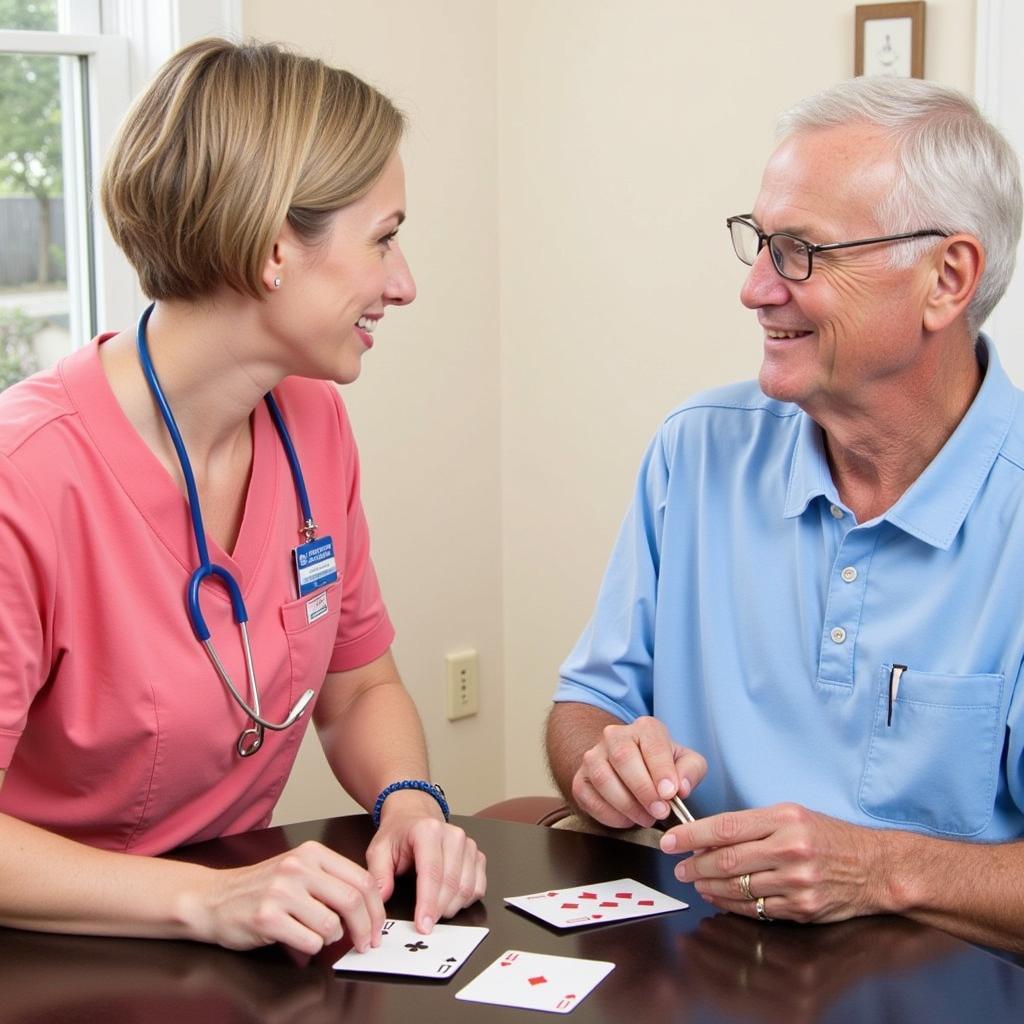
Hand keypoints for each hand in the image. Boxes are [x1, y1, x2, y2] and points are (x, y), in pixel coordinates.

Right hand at [186, 841, 385, 953]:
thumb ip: (331, 880)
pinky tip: (300, 940)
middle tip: (366, 943)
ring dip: (332, 939)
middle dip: (366, 928)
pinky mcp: (267, 917)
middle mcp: (298, 867)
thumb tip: (369, 906)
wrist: (214, 898)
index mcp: (312, 853)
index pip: (361, 879)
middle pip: (352, 900)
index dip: (376, 908)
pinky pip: (309, 941)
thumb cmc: (261, 888)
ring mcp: (282, 891)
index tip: (378, 926)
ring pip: (331, 924)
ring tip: (320, 936)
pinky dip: (312, 948)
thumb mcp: (299, 870)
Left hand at [365, 793, 485, 932]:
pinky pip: (478, 887)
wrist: (414, 818)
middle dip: (438, 910)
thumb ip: (378, 875)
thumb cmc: (398, 835)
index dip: (428, 902)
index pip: (432, 872)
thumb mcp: (379, 850)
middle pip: (451, 883)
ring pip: (467, 888)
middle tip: (425, 924)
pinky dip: (465, 901)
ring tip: (434, 911)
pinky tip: (449, 901)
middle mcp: (453, 835)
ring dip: (451, 908)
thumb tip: (381, 899)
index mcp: (428, 831)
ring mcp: (468, 845)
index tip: (423, 925)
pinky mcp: (477, 855)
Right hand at [571, 716, 706, 827]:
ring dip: (627, 805)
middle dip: (643, 790)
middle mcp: (614, 736)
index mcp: (644, 728)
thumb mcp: (685, 762)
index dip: (661, 770)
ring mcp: (593, 757)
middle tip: (660, 812)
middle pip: (623, 758)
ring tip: (646, 818)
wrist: (632, 769)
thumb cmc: (661, 766)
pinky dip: (611, 815)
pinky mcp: (580, 780)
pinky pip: (589, 798)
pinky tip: (628, 819)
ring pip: (603, 778)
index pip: (652, 743)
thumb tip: (681, 787)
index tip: (670, 793)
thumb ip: (690, 770)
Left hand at [660, 803, 890, 923]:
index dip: (692, 836)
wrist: (874, 868)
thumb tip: (708, 838)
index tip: (671, 840)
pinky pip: (755, 909)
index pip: (726, 827)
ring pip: (738, 886)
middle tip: (679, 867)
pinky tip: (719, 897)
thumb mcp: (793, 815)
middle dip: (695, 865)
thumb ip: (752, 825)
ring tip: (696, 882)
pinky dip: (731, 904)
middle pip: (727, 860)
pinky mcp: (801, 908)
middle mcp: (790, 849)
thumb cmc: (829, 837)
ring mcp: (796, 882)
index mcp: (785, 819)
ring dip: (709, 886)